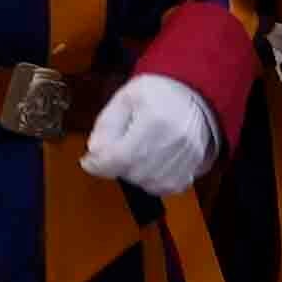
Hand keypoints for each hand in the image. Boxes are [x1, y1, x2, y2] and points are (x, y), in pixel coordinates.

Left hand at [75, 81, 216, 202]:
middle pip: (133, 173)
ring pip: (148, 185)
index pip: (120, 157)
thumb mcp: (125, 98)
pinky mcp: (194, 167)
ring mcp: (187, 157)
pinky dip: (153, 181)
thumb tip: (95, 152)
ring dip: (135, 174)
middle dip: (117, 166)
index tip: (88, 162)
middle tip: (116, 149)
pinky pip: (166, 188)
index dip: (99, 164)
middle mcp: (174, 142)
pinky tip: (150, 163)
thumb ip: (106, 124)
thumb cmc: (157, 93)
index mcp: (155, 120)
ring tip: (136, 152)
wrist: (192, 93)